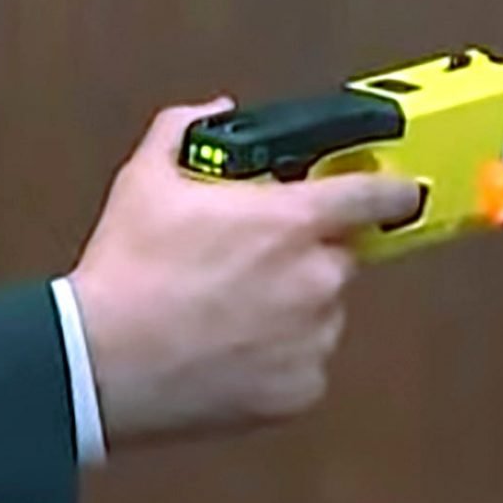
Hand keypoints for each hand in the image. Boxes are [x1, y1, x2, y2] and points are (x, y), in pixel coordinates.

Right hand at [66, 99, 424, 448]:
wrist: (104, 361)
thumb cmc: (128, 273)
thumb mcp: (144, 182)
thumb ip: (183, 131)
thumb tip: (211, 112)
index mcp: (289, 221)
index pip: (376, 195)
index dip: (391, 189)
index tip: (398, 190)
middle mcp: (316, 279)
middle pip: (339, 256)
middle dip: (305, 253)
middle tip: (250, 259)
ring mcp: (314, 339)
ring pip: (321, 313)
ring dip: (292, 307)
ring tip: (226, 311)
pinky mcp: (301, 389)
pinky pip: (303, 363)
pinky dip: (276, 357)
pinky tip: (226, 348)